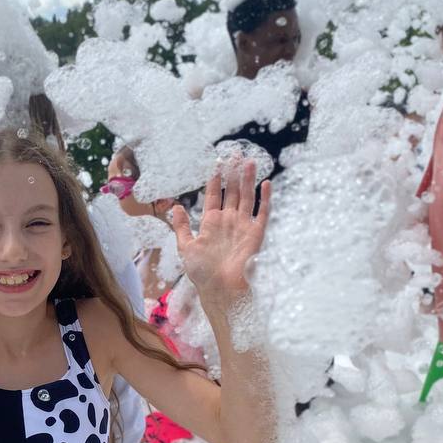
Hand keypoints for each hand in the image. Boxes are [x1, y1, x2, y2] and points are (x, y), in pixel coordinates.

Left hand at [170, 159, 269, 302]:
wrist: (221, 288)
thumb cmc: (202, 272)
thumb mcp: (185, 247)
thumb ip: (181, 227)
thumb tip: (176, 207)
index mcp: (211, 222)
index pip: (214, 195)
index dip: (215, 179)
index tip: (216, 163)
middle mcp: (228, 220)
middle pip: (232, 191)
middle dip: (233, 173)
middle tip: (235, 154)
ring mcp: (242, 225)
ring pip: (246, 196)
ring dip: (248, 179)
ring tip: (249, 161)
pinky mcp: (256, 232)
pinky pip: (262, 212)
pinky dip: (265, 198)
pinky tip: (266, 183)